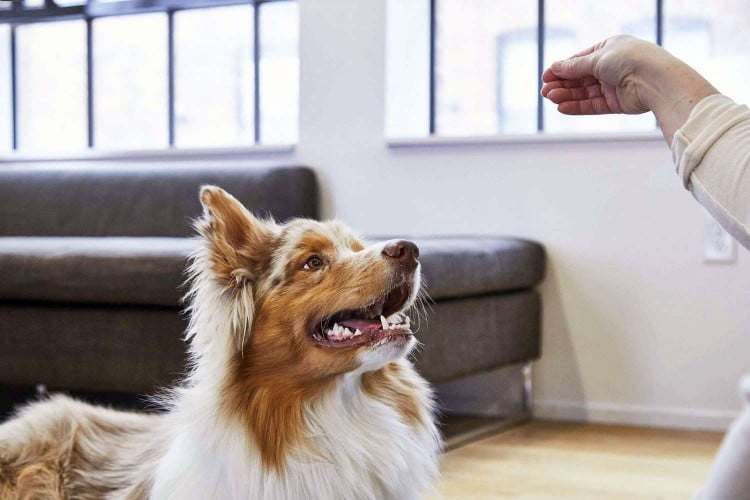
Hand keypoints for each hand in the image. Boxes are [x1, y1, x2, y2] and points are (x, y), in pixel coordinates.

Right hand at [541, 35, 658, 114]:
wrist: (655, 79)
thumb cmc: (631, 60)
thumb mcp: (597, 58)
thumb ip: (574, 66)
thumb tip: (556, 67)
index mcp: (609, 49)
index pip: (580, 60)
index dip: (562, 69)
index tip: (546, 77)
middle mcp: (611, 67)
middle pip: (580, 78)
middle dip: (562, 84)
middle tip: (545, 91)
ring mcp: (614, 86)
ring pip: (585, 93)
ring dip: (567, 96)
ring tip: (552, 98)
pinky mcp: (616, 103)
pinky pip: (593, 105)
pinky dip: (578, 106)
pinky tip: (563, 107)